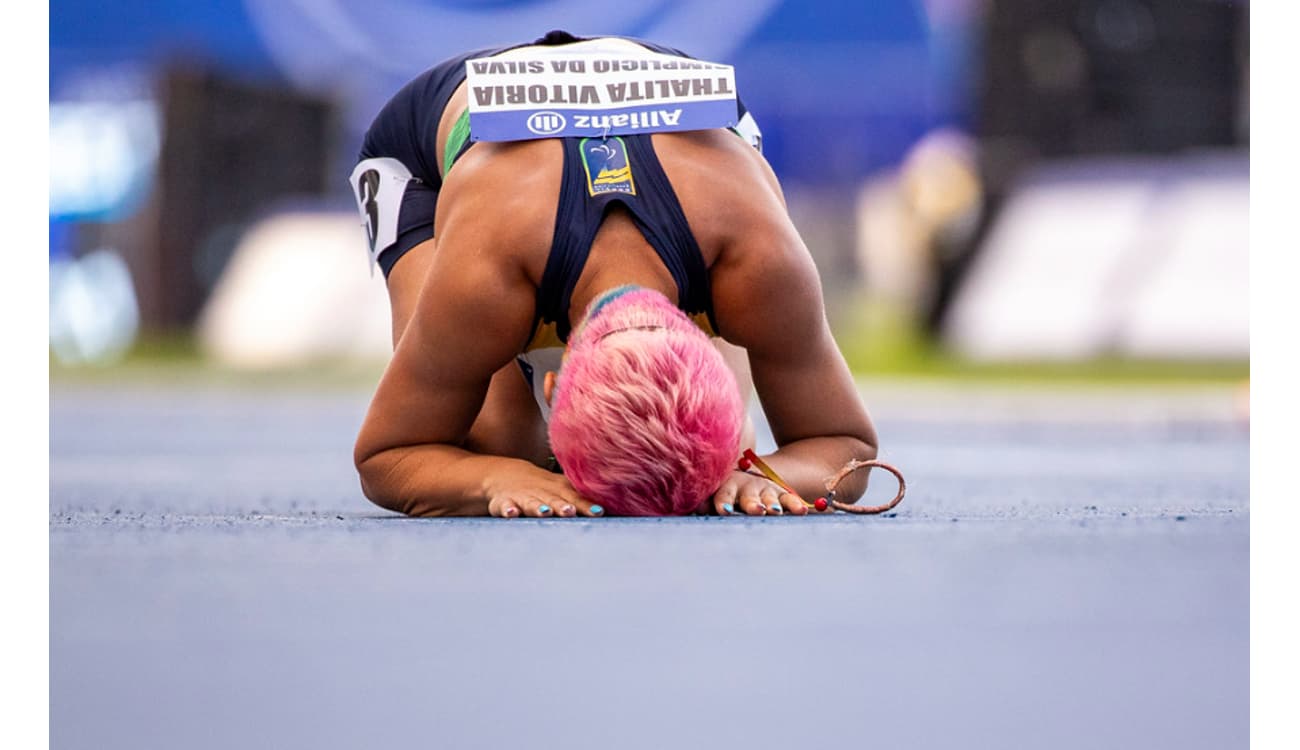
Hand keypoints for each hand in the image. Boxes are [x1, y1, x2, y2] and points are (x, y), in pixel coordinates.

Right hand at [484, 463, 604, 518]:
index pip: (576, 499)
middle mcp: (543, 494)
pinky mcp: (504, 503)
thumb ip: (585, 499)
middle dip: (563, 507)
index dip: (587, 506)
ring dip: (539, 508)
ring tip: (545, 513)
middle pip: (554, 501)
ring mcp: (523, 498)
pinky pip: (505, 507)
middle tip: (571, 512)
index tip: (599, 512)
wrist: (506, 476)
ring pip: (532, 503)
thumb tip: (619, 505)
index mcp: (559, 491)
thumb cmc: (543, 488)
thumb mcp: (563, 489)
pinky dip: (508, 510)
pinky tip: (511, 513)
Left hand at [708, 470, 807, 515]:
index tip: (724, 511)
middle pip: (749, 497)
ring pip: (770, 499)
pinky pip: (790, 500)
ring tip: (776, 512)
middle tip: (756, 510)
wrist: (748, 476)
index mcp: (727, 486)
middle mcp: (747, 487)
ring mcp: (766, 491)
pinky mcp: (782, 495)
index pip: (723, 494)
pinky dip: (795, 505)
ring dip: (773, 506)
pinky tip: (802, 511)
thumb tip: (691, 508)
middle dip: (752, 505)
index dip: (724, 502)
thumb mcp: (714, 494)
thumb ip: (704, 503)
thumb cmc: (725, 494)